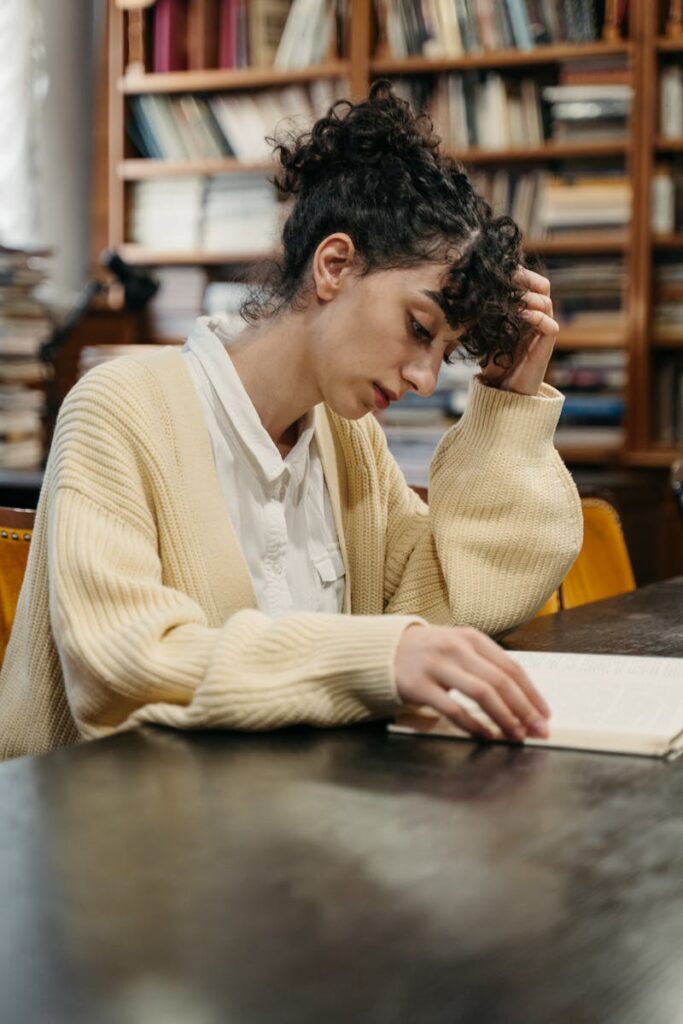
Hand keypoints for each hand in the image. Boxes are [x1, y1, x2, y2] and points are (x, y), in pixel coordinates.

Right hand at [395, 624, 549, 741]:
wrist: (385, 650)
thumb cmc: (430, 654)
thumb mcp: (459, 648)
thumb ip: (486, 665)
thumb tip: (523, 699)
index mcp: (472, 638)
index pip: (511, 667)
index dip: (531, 693)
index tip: (545, 713)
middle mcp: (456, 648)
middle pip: (500, 681)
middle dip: (524, 709)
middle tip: (538, 730)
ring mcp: (437, 666)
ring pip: (481, 693)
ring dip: (504, 718)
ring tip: (516, 736)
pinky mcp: (419, 685)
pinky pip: (453, 708)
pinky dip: (473, 725)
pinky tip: (485, 736)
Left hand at [479, 267, 558, 396]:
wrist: (503, 393)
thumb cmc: (492, 364)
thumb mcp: (483, 333)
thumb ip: (481, 316)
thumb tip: (461, 294)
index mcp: (524, 312)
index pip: (530, 282)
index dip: (520, 273)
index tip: (501, 270)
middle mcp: (536, 318)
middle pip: (543, 286)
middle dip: (527, 279)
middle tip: (510, 278)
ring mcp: (542, 332)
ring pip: (546, 302)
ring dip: (529, 297)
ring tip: (512, 298)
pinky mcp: (546, 348)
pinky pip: (550, 326)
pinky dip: (537, 317)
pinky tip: (521, 316)